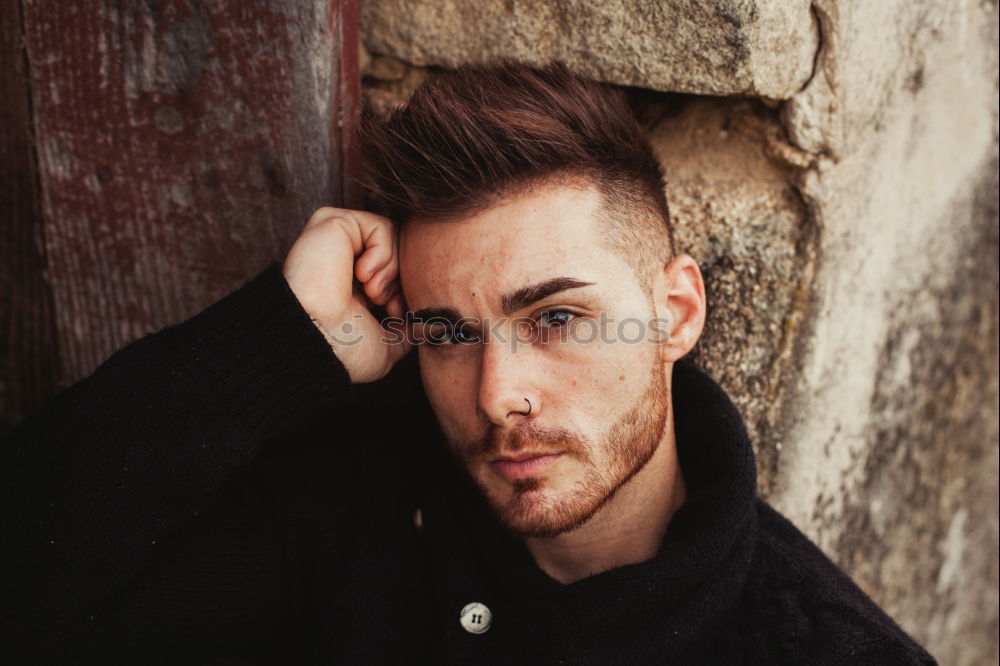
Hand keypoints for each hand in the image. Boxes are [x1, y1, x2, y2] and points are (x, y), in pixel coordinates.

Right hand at [283, 207, 410, 382]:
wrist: (320, 339)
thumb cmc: (346, 350)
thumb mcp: (389, 345)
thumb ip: (410, 328)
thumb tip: (433, 321)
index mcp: (353, 285)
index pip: (397, 270)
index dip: (406, 289)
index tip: (397, 314)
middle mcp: (343, 259)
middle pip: (398, 250)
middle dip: (402, 279)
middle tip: (390, 305)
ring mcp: (337, 240)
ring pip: (392, 237)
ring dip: (390, 269)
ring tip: (372, 294)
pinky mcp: (332, 223)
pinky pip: (379, 226)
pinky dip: (381, 253)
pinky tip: (362, 276)